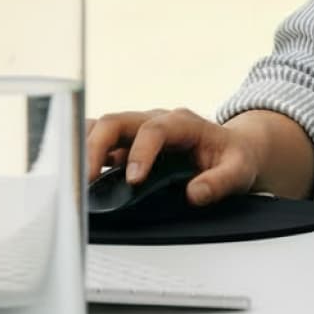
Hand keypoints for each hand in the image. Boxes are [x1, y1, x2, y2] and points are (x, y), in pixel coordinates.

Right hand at [84, 107, 261, 207]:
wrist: (233, 149)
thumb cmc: (234, 157)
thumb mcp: (239, 170)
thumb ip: (221, 181)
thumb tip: (195, 193)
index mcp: (182, 123)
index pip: (154, 129)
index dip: (141, 151)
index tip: (134, 179)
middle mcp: (154, 121)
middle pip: (116, 122)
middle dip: (96, 147)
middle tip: (85, 180)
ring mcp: (137, 131)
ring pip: (100, 128)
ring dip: (82, 149)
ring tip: (73, 180)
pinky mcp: (126, 144)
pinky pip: (97, 140)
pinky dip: (82, 154)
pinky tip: (74, 177)